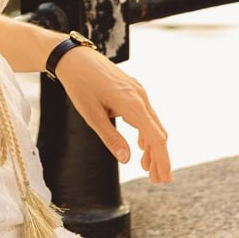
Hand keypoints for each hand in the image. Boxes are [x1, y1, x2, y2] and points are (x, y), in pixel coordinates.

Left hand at [55, 46, 171, 184]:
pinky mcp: (133, 89)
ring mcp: (138, 92)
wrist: (74, 57)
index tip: (164, 178)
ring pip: (153, 124)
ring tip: (147, 168)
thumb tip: (126, 159)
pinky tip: (140, 146)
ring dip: (152, 147)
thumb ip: (111, 137)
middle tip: (158, 180)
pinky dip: (146, 132)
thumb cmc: (80, 85)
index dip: (162, 160)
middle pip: (158, 133)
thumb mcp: (92, 115)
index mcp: (132, 104)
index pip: (155, 138)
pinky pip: (146, 114)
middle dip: (159, 158)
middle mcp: (141, 97)